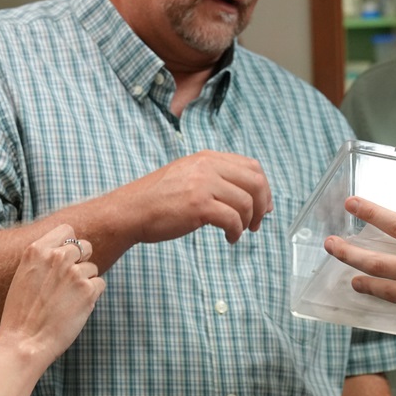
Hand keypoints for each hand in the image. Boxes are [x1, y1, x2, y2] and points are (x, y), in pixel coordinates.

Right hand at [0, 224, 104, 364]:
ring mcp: (74, 273)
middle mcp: (57, 257)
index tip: (65, 258)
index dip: (69, 244)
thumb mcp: (25, 275)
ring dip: (85, 283)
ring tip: (65, 301)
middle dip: (81, 262)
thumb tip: (66, 250)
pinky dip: (92, 296)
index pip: (67, 230)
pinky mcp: (88, 291)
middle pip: (85, 247)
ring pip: (93, 269)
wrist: (24, 342)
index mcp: (37, 250)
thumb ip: (44, 259)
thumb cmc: (21, 313)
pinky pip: (100, 284)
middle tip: (67, 284)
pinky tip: (75, 308)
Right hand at [112, 150, 272, 245]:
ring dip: (248, 221)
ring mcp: (202, 184)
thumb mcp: (188, 175)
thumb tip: (247, 194)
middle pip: (255, 182)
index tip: (263, 205)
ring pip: (246, 202)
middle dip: (261, 205)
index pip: (251, 165)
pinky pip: (232, 219)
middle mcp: (207, 166)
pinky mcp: (198, 205)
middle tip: (256, 222)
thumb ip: (214, 177)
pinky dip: (236, 232)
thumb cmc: (158, 198)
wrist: (131, 210)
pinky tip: (230, 238)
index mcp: (207, 158)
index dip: (263, 187)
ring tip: (239, 232)